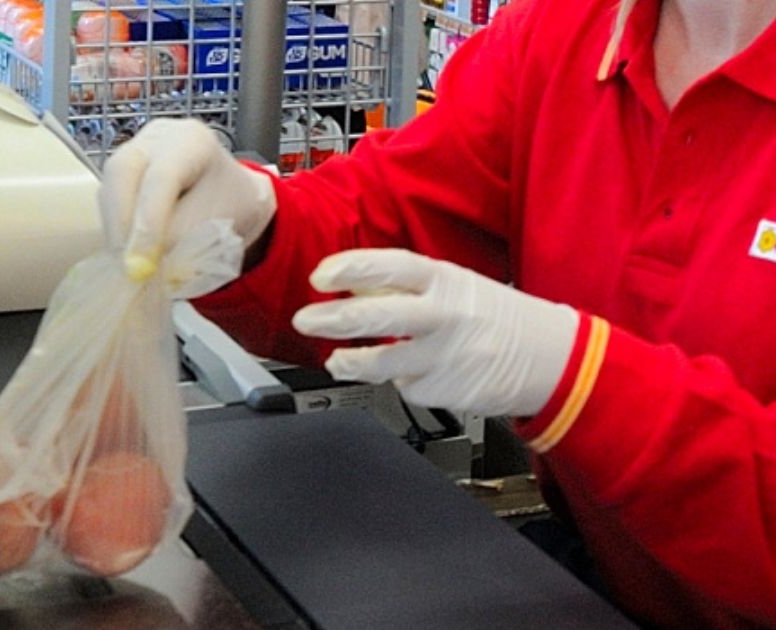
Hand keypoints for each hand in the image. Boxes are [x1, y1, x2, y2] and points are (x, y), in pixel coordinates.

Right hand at [98, 118, 275, 280]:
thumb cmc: (228, 206)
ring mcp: (134, 150)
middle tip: (126, 266)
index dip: (149, 222)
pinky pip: (108, 199)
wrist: (230, 196)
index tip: (141, 265)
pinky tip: (127, 251)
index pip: (162, 177)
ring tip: (129, 264)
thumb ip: (180, 237)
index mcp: (191, 140)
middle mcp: (157, 137)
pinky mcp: (121, 173)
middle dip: (121, 223)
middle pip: (123, 171)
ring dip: (116, 230)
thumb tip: (140, 262)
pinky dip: (116, 228)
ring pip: (110, 186)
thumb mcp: (217, 223)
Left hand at [292, 249, 578, 416]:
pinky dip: (401, 381)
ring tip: (336, 361)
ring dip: (350, 362)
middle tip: (305, 320)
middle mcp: (444, 315)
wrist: (551, 359)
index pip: (390, 267)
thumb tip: (352, 285)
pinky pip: (406, 386)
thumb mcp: (455, 286)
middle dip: (333, 318)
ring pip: (382, 362)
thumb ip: (404, 287)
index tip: (320, 276)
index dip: (350, 269)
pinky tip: (415, 372)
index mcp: (446, 280)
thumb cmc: (494, 316)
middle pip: (378, 315)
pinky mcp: (445, 391)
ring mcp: (445, 356)